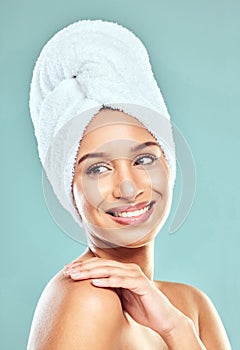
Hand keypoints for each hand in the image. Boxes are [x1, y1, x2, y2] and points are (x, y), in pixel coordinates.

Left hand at [63, 257, 185, 336]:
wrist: (163, 318)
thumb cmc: (142, 308)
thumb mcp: (121, 298)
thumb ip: (109, 290)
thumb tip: (90, 288)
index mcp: (122, 271)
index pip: (99, 265)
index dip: (83, 266)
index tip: (67, 270)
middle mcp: (128, 269)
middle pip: (102, 265)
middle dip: (83, 267)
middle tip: (67, 271)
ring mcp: (135, 275)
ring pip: (109, 270)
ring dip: (91, 272)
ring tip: (77, 275)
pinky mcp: (141, 284)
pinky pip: (122, 281)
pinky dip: (109, 281)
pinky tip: (95, 282)